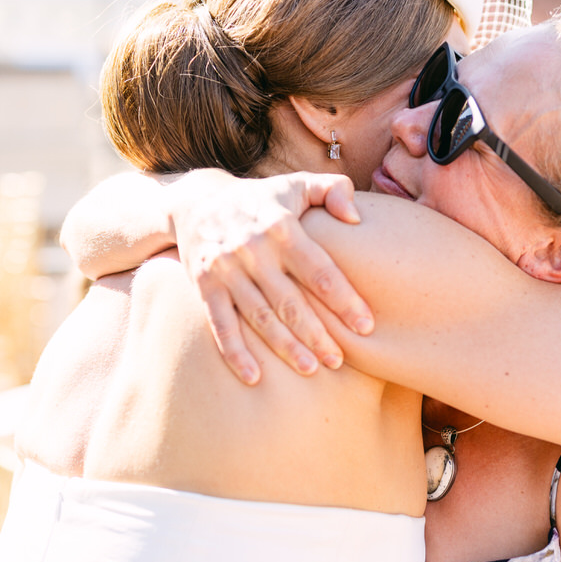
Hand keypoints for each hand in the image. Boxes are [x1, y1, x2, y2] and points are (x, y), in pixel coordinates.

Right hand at [174, 172, 373, 383]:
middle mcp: (253, 250)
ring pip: (259, 317)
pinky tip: (254, 377)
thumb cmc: (261, 200)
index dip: (344, 300)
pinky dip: (235, 352)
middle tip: (339, 360)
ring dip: (284, 347)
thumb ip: (333, 190)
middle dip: (316, 334)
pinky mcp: (204, 287)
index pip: (319, 270)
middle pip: (290, 301)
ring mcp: (226, 270)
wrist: (195, 202)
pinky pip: (221, 324)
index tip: (365, 326)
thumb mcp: (295, 184)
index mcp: (281, 227)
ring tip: (311, 370)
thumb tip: (356, 219)